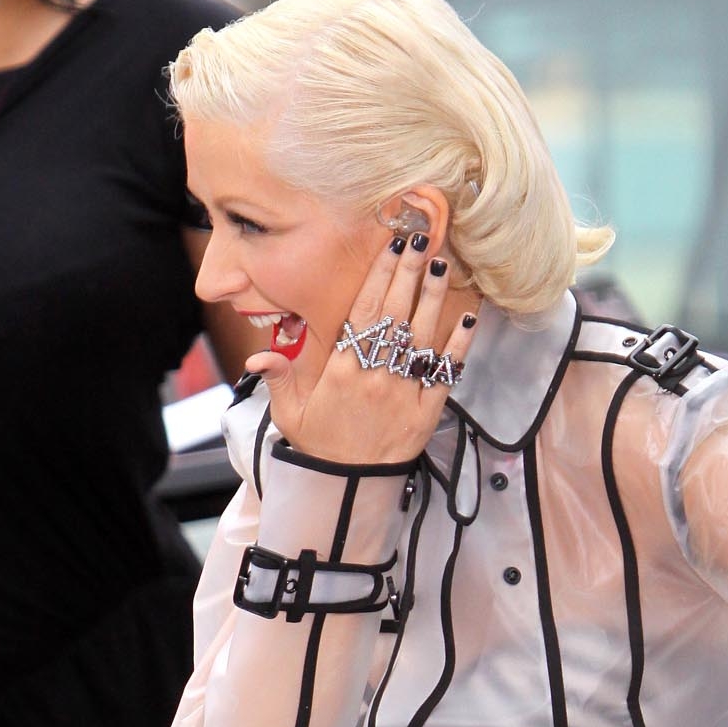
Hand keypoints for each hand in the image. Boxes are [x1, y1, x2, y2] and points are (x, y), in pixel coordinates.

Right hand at [249, 235, 481, 466]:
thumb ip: (279, 379)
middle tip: (422, 238)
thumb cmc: (320, 445)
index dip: (379, 277)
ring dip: (434, 299)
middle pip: (395, 314)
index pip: (363, 313)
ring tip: (442, 265)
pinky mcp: (424, 413)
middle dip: (409, 273)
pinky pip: (445, 375)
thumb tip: (259, 358)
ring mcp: (402, 393)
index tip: (390, 247)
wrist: (348, 488)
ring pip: (421, 337)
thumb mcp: (290, 414)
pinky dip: (458, 347)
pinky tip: (469, 319)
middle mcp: (374, 377)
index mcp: (341, 371)